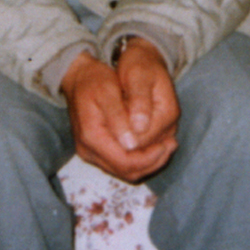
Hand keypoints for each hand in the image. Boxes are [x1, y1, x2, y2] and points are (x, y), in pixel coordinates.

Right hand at [62, 43, 178, 182]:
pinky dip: (138, 158)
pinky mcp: (96, 151)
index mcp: (91, 136)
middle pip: (126, 171)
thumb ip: (119, 117)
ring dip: (147, 162)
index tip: (167, 144)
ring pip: (124, 171)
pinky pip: (120, 163)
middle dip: (151, 162)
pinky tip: (153, 144)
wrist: (79, 77)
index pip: (124, 162)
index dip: (149, 158)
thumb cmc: (95, 79)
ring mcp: (91, 153)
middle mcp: (88, 150)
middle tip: (171, 145)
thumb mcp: (108, 90)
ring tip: (166, 145)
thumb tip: (132, 144)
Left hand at [114, 37, 178, 159]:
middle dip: (120, 151)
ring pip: (141, 160)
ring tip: (105, 132)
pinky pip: (139, 154)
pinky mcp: (155, 136)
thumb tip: (138, 130)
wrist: (144, 59)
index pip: (142, 143)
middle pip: (143, 157)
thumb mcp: (137, 74)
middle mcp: (169, 129)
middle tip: (100, 133)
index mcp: (167, 114)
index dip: (121, 142)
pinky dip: (124, 151)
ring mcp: (163, 135)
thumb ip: (139, 101)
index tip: (102, 127)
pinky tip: (111, 136)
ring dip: (120, 153)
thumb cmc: (139, 63)